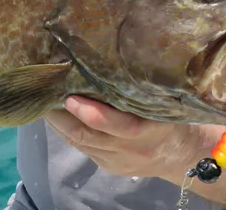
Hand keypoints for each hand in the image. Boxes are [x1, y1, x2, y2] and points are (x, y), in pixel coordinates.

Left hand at [44, 96, 200, 178]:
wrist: (180, 153)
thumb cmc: (169, 116)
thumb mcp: (161, 101)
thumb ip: (138, 88)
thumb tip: (107, 60)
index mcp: (148, 129)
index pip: (116, 124)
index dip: (91, 113)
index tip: (70, 96)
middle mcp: (131, 148)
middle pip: (88, 136)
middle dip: (62, 118)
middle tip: (46, 96)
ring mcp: (117, 161)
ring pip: (81, 144)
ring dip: (59, 124)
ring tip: (45, 103)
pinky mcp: (108, 167)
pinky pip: (83, 149)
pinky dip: (68, 133)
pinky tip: (58, 118)